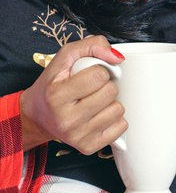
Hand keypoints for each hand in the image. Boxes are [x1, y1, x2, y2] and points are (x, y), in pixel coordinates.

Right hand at [19, 36, 126, 153]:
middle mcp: (65, 119)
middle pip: (110, 92)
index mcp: (56, 95)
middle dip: (106, 86)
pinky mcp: (88, 147)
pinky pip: (121, 128)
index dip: (99, 71)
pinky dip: (115, 119)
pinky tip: (100, 115)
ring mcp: (77, 136)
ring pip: (118, 110)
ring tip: (95, 102)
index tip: (89, 75)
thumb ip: (92, 45)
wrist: (37, 116)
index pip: (99, 75)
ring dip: (111, 102)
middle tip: (92, 89)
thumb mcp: (65, 57)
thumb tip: (117, 57)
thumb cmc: (53, 84)